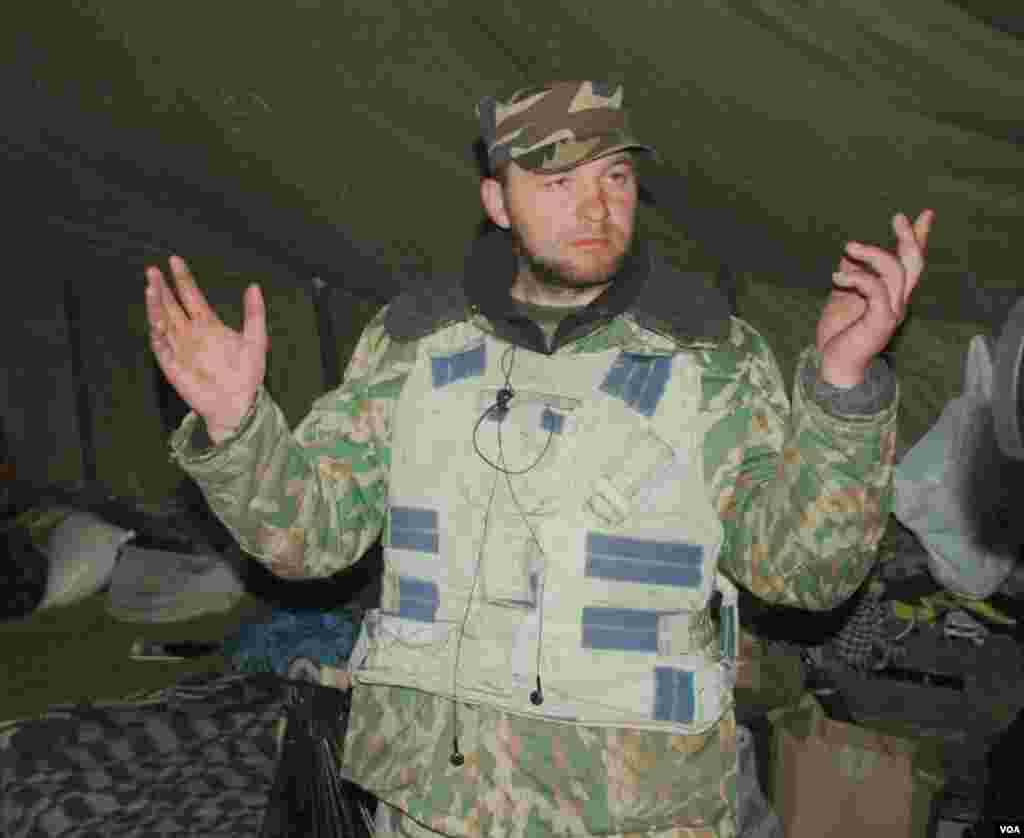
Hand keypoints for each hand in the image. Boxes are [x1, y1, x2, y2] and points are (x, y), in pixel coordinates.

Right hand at [145, 255, 267, 439]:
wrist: (238, 404)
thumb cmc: (247, 375)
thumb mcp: (256, 340)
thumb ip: (254, 313)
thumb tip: (254, 286)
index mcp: (208, 324)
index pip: (191, 296)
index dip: (183, 279)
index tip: (175, 260)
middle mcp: (190, 333)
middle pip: (171, 305)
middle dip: (161, 287)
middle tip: (153, 269)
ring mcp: (179, 347)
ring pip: (162, 321)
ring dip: (155, 305)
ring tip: (151, 287)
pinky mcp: (172, 364)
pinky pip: (161, 346)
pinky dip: (157, 332)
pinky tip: (157, 319)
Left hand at [816, 209, 933, 385]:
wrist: (833, 366)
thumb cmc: (838, 335)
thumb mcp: (841, 298)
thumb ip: (851, 277)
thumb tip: (849, 252)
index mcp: (891, 295)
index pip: (909, 264)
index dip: (918, 239)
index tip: (925, 215)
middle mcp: (898, 302)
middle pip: (913, 264)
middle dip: (909, 237)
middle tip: (898, 217)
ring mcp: (891, 312)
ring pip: (896, 272)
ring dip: (873, 253)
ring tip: (848, 246)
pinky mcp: (879, 321)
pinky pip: (876, 290)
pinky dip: (857, 277)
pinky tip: (837, 275)